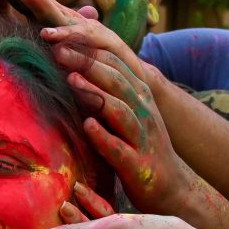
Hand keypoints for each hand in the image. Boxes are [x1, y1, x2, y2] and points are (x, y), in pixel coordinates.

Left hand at [49, 33, 194, 212]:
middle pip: (116, 79)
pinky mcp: (137, 165)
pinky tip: (87, 125)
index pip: (115, 64)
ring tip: (70, 79)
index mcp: (140, 97)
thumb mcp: (128, 115)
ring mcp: (142, 138)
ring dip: (95, 93)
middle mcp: (144, 112)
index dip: (89, 49)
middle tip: (57, 49)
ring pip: (119, 109)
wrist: (171, 190)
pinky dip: (103, 136)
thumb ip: (108, 92)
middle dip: (87, 62)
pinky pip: (119, 148)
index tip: (60, 37)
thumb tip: (77, 68)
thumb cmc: (140, 149)